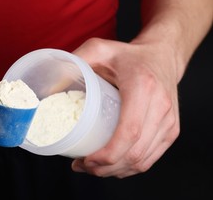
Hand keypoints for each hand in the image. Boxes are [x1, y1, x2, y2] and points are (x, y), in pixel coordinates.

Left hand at [71, 37, 179, 177]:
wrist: (162, 55)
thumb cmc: (129, 55)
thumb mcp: (100, 49)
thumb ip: (75, 60)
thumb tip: (49, 85)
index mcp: (143, 87)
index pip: (129, 132)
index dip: (107, 155)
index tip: (86, 160)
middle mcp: (160, 107)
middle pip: (134, 153)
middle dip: (105, 168)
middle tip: (82, 166)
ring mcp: (168, 121)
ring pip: (142, 161)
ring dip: (115, 171)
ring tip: (92, 168)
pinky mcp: (171, 130)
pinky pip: (150, 158)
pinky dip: (129, 168)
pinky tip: (112, 166)